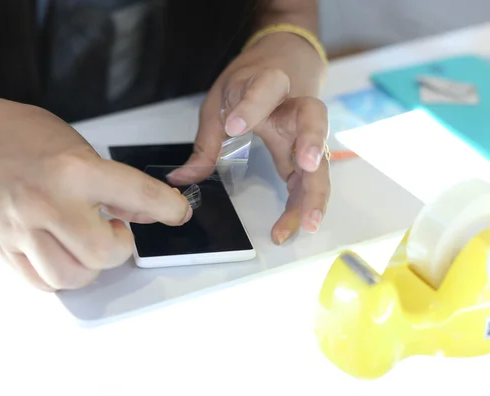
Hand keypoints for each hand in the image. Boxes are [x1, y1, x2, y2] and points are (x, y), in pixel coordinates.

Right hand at [0, 96, 191, 290]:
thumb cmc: (35, 141)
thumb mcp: (85, 152)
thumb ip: (119, 187)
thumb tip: (154, 215)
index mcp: (75, 171)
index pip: (139, 196)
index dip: (168, 208)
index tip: (178, 213)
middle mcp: (47, 203)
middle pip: (102, 254)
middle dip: (119, 248)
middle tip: (113, 230)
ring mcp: (20, 229)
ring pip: (71, 277)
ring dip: (90, 266)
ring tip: (85, 243)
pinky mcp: (3, 248)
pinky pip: (42, 282)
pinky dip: (61, 274)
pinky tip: (61, 251)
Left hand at [178, 34, 329, 244]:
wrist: (284, 64)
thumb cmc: (249, 83)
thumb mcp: (219, 102)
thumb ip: (206, 141)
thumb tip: (182, 178)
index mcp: (267, 83)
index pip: (265, 88)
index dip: (252, 106)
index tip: (235, 127)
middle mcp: (294, 106)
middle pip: (312, 119)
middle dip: (311, 142)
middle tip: (307, 165)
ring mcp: (305, 131)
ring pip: (321, 156)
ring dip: (317, 189)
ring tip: (309, 219)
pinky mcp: (308, 153)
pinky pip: (312, 177)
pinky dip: (307, 202)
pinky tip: (300, 224)